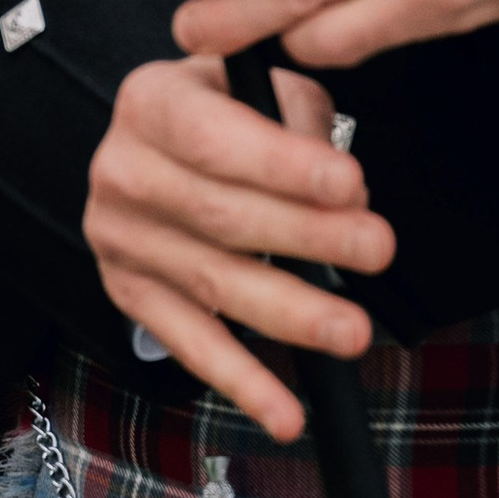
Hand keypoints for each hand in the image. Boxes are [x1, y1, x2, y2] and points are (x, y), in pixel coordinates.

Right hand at [82, 53, 395, 440]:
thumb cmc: (224, 111)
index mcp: (152, 103)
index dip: (285, 166)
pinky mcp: (130, 295)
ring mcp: (121, 240)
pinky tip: (285, 414)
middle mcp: (123, 171)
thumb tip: (344, 190)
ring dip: (291, 314)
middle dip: (308, 237)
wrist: (153, 142)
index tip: (351, 184)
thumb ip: (298, 121)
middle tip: (377, 249)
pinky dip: (243, 383)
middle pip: (221, 216)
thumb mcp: (258, 83)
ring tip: (351, 331)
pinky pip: (192, 346)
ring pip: (215, 285)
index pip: (217, 139)